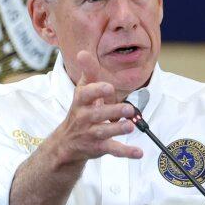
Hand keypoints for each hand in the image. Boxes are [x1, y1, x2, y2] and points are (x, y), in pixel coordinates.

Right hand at [45, 50, 142, 167]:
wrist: (66, 143)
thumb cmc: (80, 112)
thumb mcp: (82, 92)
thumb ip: (87, 72)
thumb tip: (83, 52)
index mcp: (80, 102)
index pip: (85, 95)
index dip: (97, 91)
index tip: (109, 87)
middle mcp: (83, 118)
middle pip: (97, 114)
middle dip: (112, 110)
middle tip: (128, 108)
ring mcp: (90, 134)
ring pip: (104, 132)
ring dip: (117, 129)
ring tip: (130, 126)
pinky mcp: (98, 147)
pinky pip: (112, 149)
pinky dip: (126, 152)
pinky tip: (138, 153)